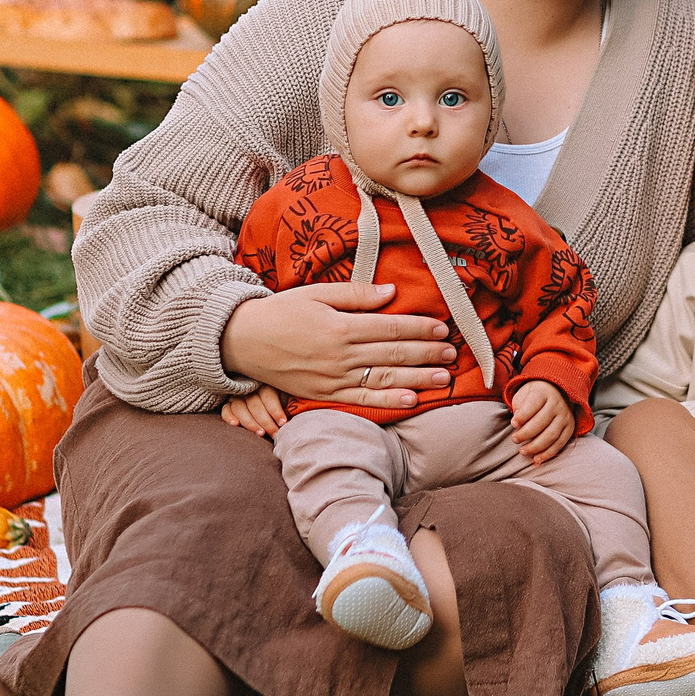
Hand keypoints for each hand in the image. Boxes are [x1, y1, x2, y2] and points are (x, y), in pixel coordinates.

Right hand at [219, 384, 288, 437]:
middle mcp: (249, 389)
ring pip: (240, 408)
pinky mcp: (227, 405)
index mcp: (265, 384)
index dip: (275, 410)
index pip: (268, 395)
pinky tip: (236, 424)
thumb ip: (290, 403)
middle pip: (255, 404)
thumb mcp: (286, 399)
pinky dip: (229, 417)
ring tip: (260, 434)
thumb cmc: (280, 403)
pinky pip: (226, 410)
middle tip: (275, 434)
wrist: (263, 402)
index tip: (283, 423)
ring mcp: (237, 396)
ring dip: (250, 422)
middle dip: (266, 421)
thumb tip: (299, 411)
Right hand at [220, 282, 456, 410]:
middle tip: (452, 352)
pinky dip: (388, 402)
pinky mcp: (325, 395)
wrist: (242, 341)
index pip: (391, 327)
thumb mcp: (316, 293)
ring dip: (418, 378)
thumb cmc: (281, 311)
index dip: (420, 327)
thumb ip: (356, 294)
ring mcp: (333, 379)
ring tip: (444, 377)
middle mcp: (341, 355)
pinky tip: (412, 400)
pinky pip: (362, 402)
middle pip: (394, 354)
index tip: (443, 327)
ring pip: (384, 379)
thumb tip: (392, 292)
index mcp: (341, 326)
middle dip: (427, 353)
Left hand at [507, 380, 574, 464]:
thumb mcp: (524, 394)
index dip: (523, 416)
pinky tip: (536, 459)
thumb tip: (517, 423)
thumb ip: (519, 405)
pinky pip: (560, 443)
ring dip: (536, 446)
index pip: (533, 404)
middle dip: (526, 433)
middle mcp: (557, 404)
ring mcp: (565, 416)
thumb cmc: (534, 396)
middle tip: (515, 439)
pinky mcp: (570, 428)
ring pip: (551, 435)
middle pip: (542, 422)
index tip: (513, 424)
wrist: (556, 392)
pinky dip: (548, 454)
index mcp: (544, 393)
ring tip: (523, 451)